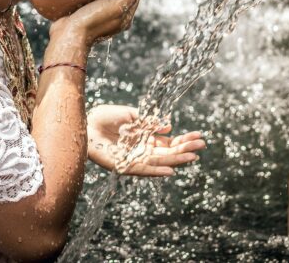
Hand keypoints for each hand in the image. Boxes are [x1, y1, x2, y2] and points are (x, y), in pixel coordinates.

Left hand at [87, 104, 205, 176]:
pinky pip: (143, 170)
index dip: (184, 139)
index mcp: (145, 137)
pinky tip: (170, 171)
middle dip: (185, 149)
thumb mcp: (132, 115)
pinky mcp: (124, 165)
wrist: (86, 123)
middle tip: (202, 145)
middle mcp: (143, 149)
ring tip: (193, 157)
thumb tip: (169, 126)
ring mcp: (135, 157)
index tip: (199, 136)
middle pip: (168, 152)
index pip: (169, 141)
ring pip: (160, 161)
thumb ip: (150, 122)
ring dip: (176, 160)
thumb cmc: (106, 117)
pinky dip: (157, 172)